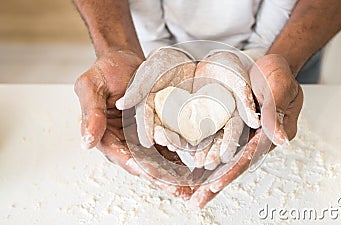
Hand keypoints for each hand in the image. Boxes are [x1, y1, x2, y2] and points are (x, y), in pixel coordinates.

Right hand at [74, 50, 191, 198]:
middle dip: (163, 179)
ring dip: (175, 174)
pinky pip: (168, 146)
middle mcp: (125, 141)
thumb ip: (90, 114)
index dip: (139, 167)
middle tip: (181, 191)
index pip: (123, 156)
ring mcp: (141, 138)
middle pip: (144, 164)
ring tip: (193, 186)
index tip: (155, 176)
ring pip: (159, 160)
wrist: (124, 61)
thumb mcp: (91, 87)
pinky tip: (196, 165)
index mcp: (106, 136)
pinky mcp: (155, 131)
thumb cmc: (105, 71)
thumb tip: (86, 142)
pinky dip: (181, 156)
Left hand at [188, 54, 302, 207]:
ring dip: (208, 177)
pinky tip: (191, 170)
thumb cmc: (277, 75)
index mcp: (272, 134)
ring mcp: (243, 135)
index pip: (249, 156)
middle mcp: (256, 139)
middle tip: (197, 201)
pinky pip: (217, 144)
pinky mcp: (232, 128)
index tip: (215, 185)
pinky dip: (205, 157)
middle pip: (234, 165)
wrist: (268, 65)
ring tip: (192, 195)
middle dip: (216, 184)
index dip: (232, 171)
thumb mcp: (279, 88)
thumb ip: (276, 112)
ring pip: (224, 159)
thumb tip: (279, 139)